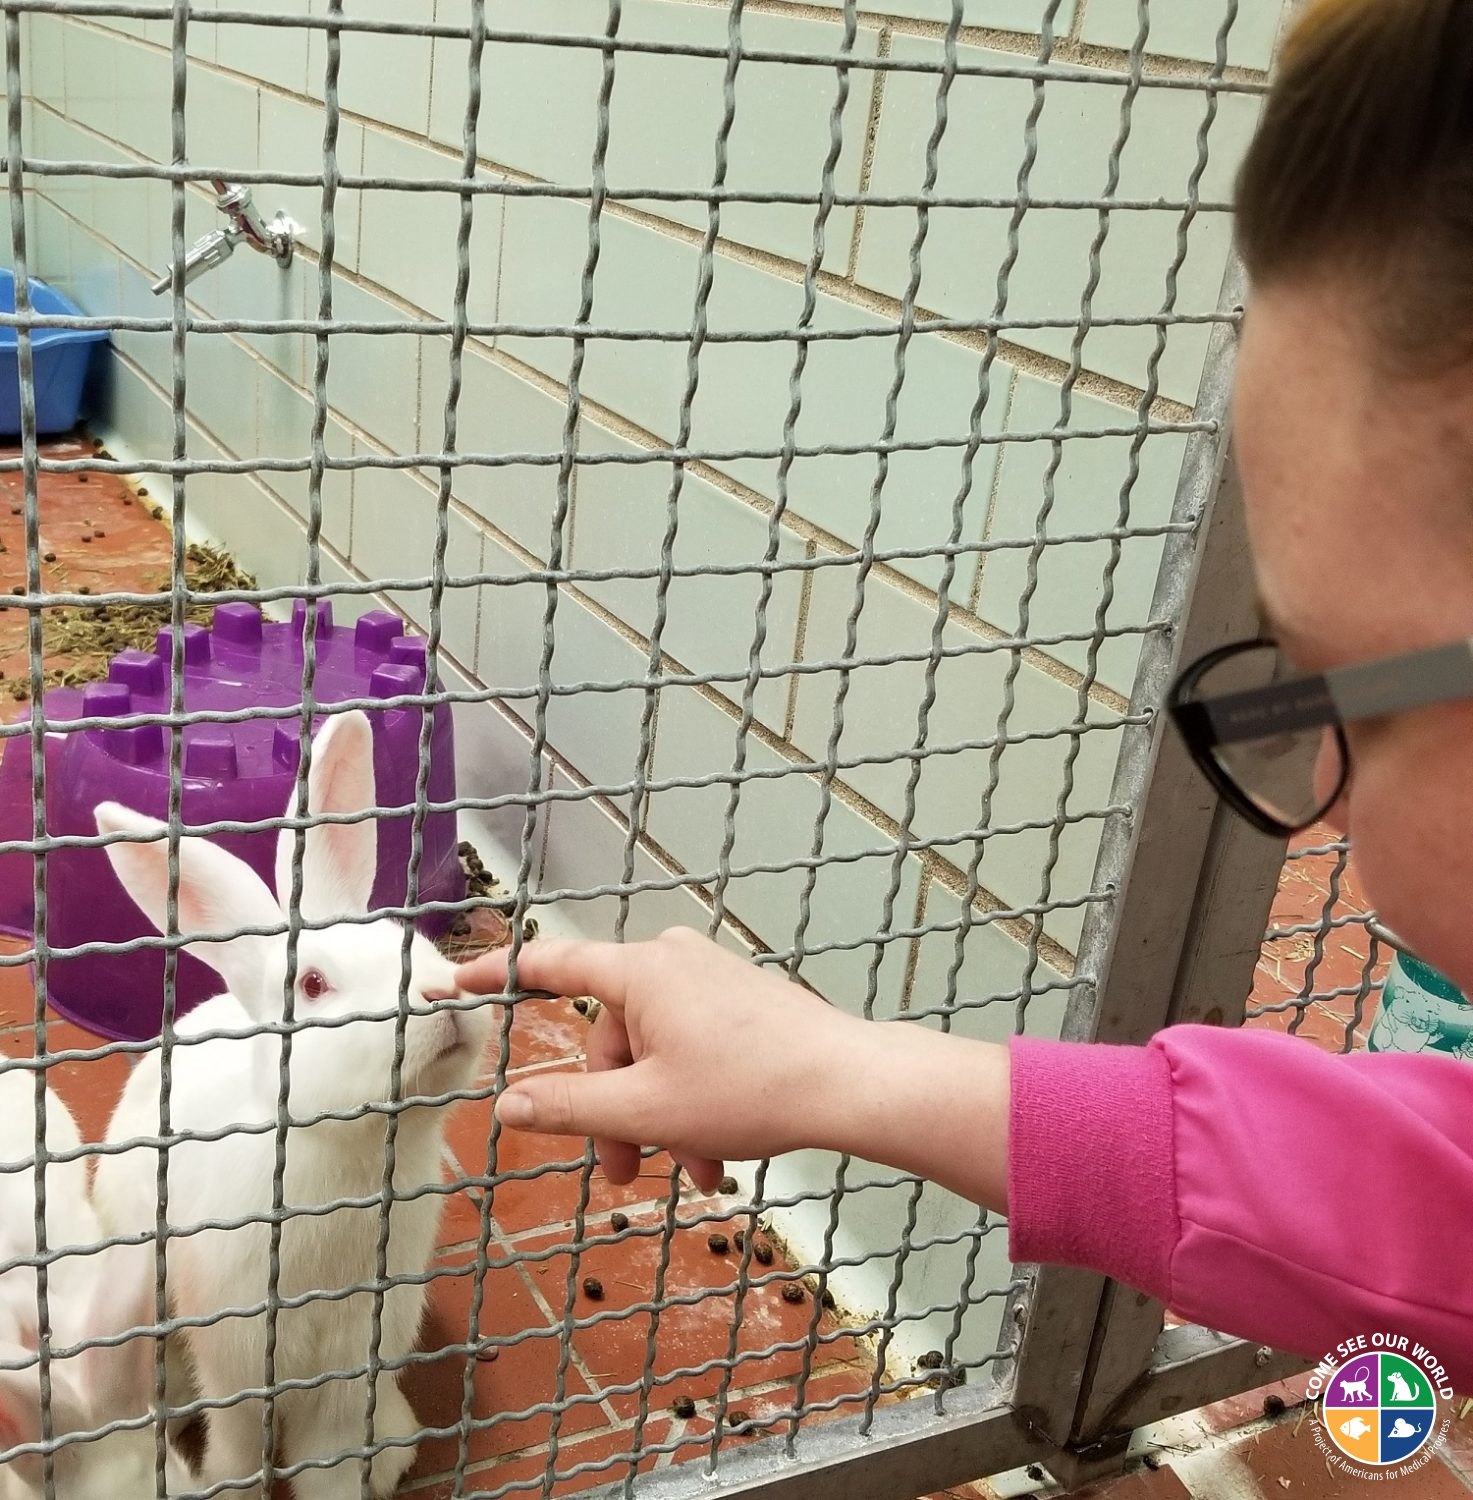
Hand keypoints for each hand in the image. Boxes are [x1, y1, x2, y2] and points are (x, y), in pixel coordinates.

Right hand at [455, 926, 1011, 1214]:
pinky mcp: (740, 1001)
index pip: (547, 964)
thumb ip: (567, 1106)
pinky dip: (691, 1099)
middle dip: (613, 1108)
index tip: (450, 982)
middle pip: (609, 1036)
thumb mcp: (645, 1110)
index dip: (494, 976)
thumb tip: (504, 1104)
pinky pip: (691, 1049)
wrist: (851, 1084)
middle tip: (624, 1172)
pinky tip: (716, 1155)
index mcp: (640, 972)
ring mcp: (710, 978)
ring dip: (658, 1115)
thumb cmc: (751, 1090)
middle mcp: (672, 961)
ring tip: (691, 1172)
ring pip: (653, 1052)